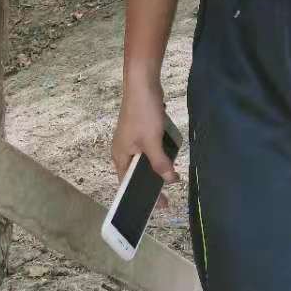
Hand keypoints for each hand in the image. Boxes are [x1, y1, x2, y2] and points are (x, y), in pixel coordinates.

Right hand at [112, 78, 178, 205]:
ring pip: (145, 159)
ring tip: (170, 177)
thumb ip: (160, 163)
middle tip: (167, 195)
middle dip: (150, 182)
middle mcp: (123, 149)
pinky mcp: (142, 129)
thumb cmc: (143, 114)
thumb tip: (170, 180)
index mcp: (120, 156)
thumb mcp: (152, 142)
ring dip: (156, 166)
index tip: (156, 207)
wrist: (143, 83)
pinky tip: (171, 156)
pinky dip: (159, 152)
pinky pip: (150, 147)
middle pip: (136, 172)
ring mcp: (132, 138)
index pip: (126, 184)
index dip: (140, 196)